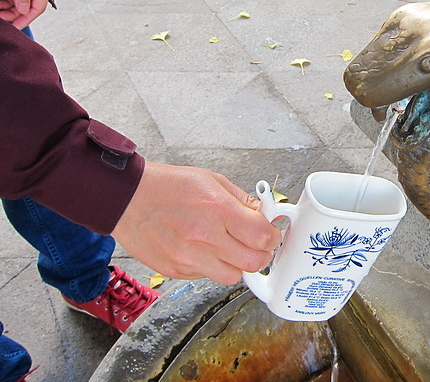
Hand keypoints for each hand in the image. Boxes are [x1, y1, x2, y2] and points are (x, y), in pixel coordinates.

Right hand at [111, 162, 281, 284]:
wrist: (126, 199)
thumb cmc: (168, 186)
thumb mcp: (213, 181)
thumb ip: (242, 201)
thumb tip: (263, 215)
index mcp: (218, 210)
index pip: (263, 237)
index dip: (273, 237)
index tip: (271, 233)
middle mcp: (205, 238)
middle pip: (253, 263)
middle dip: (261, 254)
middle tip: (256, 245)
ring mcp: (189, 258)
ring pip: (232, 276)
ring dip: (237, 264)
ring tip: (228, 248)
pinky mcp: (175, 271)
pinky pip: (207, 277)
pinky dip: (212, 267)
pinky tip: (203, 250)